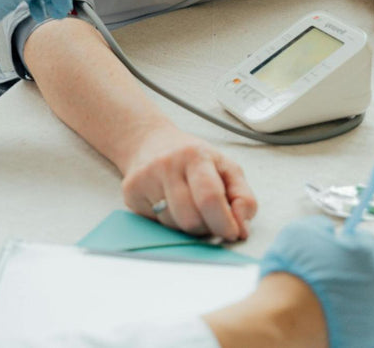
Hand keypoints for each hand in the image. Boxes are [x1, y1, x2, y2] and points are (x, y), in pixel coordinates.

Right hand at [121, 125, 256, 241]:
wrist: (150, 141)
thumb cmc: (193, 158)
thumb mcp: (226, 168)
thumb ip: (243, 197)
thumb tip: (242, 229)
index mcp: (195, 155)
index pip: (210, 198)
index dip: (224, 223)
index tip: (233, 233)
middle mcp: (166, 164)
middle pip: (190, 219)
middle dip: (206, 228)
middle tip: (210, 218)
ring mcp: (145, 178)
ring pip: (173, 226)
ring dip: (187, 227)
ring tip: (189, 206)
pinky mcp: (131, 192)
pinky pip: (155, 225)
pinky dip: (169, 223)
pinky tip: (170, 205)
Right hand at [260, 216, 373, 347]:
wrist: (288, 316)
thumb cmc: (295, 271)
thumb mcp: (301, 231)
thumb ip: (322, 225)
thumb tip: (329, 230)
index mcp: (367, 253)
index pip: (367, 241)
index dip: (351, 241)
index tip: (338, 246)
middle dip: (359, 265)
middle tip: (334, 268)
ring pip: (372, 294)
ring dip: (357, 288)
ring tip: (331, 291)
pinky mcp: (370, 335)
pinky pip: (366, 317)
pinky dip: (353, 312)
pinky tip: (334, 310)